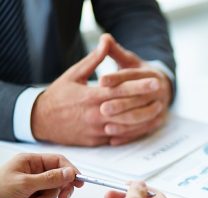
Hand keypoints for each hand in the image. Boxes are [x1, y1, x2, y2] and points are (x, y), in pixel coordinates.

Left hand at [0, 153, 81, 197]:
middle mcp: (33, 172)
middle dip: (60, 188)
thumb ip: (50, 178)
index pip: (58, 161)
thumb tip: (70, 172)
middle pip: (59, 177)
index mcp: (30, 161)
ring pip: (54, 191)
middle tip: (64, 196)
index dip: (70, 170)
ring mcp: (33, 186)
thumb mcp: (25, 184)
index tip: (78, 180)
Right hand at [31, 34, 165, 145]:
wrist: (40, 120)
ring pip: (126, 126)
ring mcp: (97, 130)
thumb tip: (106, 41)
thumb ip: (94, 60)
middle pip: (127, 109)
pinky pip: (120, 138)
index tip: (154, 81)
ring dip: (144, 119)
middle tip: (163, 94)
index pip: (120, 91)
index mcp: (91, 97)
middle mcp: (96, 115)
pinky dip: (133, 132)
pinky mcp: (97, 141)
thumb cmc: (58, 95)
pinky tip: (145, 125)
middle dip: (146, 102)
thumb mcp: (74, 74)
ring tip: (158, 110)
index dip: (139, 86)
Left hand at [98, 34, 172, 145]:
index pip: (133, 76)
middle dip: (120, 104)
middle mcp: (159, 91)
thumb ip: (115, 51)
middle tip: (102, 108)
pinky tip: (113, 139)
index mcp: (151, 74)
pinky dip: (129, 135)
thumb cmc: (138, 74)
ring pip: (142, 117)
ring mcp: (161, 107)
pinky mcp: (158, 121)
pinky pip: (143, 130)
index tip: (101, 81)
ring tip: (107, 126)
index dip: (118, 78)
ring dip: (125, 123)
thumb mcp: (129, 61)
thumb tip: (104, 37)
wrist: (161, 87)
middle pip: (139, 98)